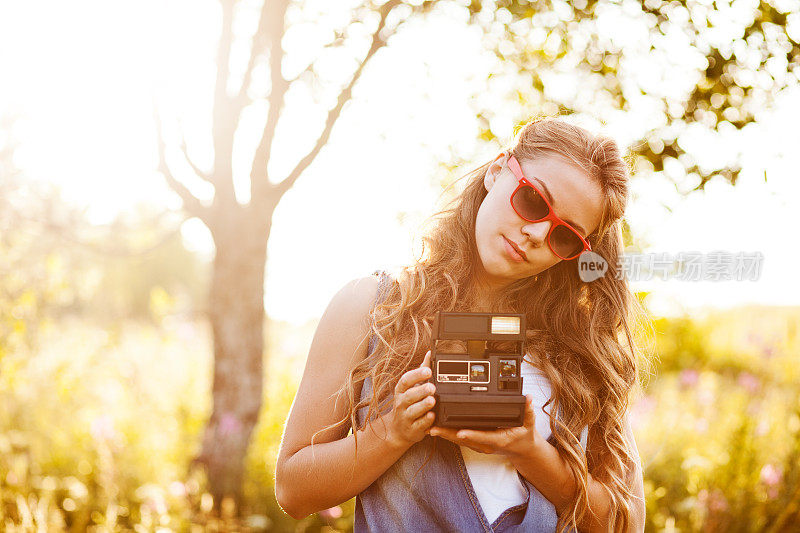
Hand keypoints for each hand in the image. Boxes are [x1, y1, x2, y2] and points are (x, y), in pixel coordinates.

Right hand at [383, 350, 435, 449]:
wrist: (398, 430)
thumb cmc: (408, 404)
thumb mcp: (412, 387)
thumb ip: (421, 372)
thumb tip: (429, 353)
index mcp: (401, 390)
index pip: (405, 380)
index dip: (416, 375)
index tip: (428, 370)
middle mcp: (401, 403)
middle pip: (409, 396)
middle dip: (420, 390)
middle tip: (432, 387)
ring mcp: (405, 417)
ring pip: (413, 411)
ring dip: (423, 405)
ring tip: (432, 400)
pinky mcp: (412, 430)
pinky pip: (419, 426)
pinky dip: (425, 421)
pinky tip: (432, 416)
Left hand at [428, 394, 542, 459]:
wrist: (522, 451)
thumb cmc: (524, 437)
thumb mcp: (529, 424)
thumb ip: (528, 411)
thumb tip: (527, 398)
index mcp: (499, 440)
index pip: (483, 437)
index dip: (471, 434)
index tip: (460, 431)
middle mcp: (486, 444)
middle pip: (465, 440)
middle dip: (448, 434)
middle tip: (433, 428)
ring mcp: (480, 444)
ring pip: (459, 440)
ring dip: (444, 434)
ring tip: (430, 427)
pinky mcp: (475, 442)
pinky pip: (459, 438)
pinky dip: (448, 433)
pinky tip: (436, 427)